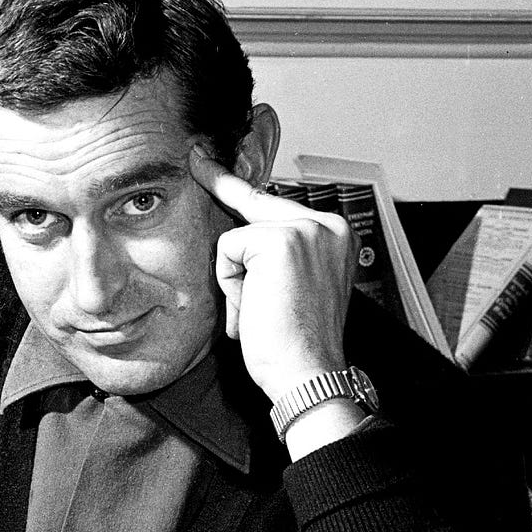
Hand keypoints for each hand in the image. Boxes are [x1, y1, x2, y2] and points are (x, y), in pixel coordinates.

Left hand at [190, 147, 355, 402]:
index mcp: (336, 233)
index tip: (210, 161)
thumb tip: (237, 227)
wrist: (307, 374)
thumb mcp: (289, 285)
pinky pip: (228, 250)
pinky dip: (231, 284)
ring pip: (237, 237)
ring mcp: (307, 229)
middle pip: (255, 204)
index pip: (277, 203)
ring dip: (235, 279)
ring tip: (259, 311)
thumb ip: (274, 252)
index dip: (240, 188)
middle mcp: (328, 224)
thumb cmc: (295, 341)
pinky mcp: (282, 241)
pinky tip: (255, 309)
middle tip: (196, 157)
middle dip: (223, 189)